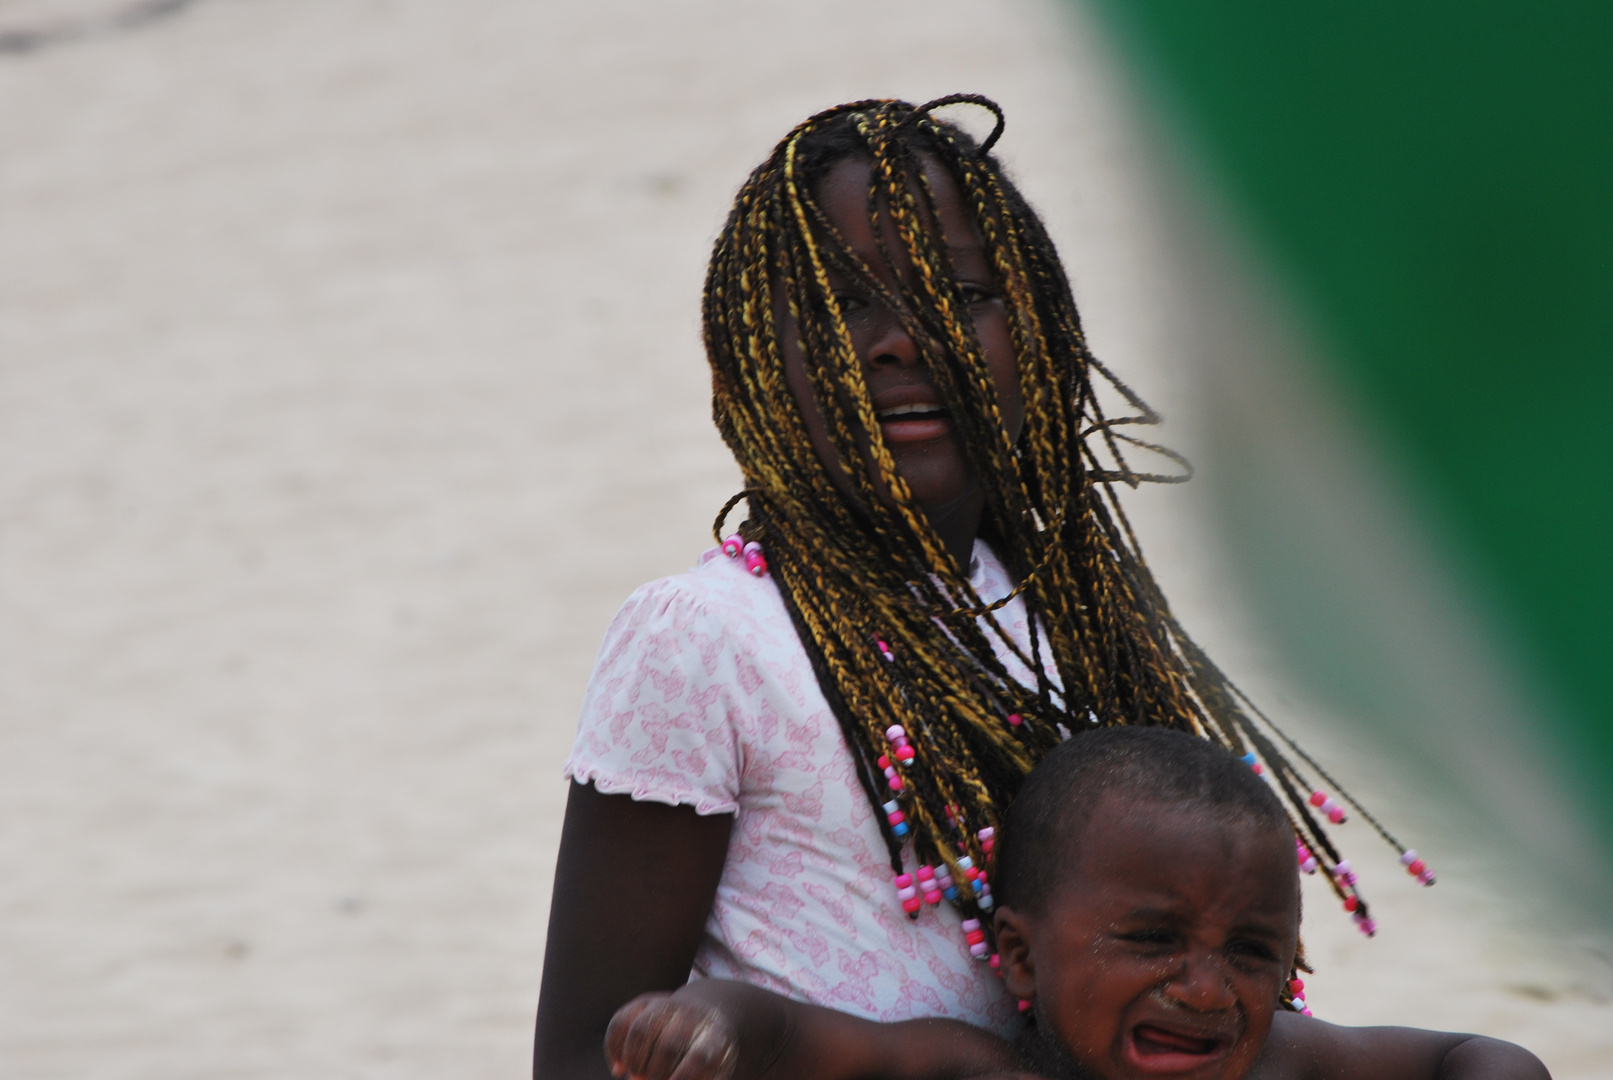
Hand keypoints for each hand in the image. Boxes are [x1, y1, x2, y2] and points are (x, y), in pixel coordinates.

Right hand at [606, 992, 739, 1079]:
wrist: (706, 1017)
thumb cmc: (708, 1057)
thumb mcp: (713, 1070)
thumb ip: (696, 1078)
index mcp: (716, 1036)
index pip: (701, 1058)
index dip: (683, 1078)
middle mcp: (692, 1015)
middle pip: (668, 1046)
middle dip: (655, 1074)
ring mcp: (667, 1004)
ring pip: (640, 1030)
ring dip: (633, 1061)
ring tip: (636, 1076)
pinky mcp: (645, 1001)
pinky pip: (620, 1022)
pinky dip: (613, 1049)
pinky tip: (619, 1068)